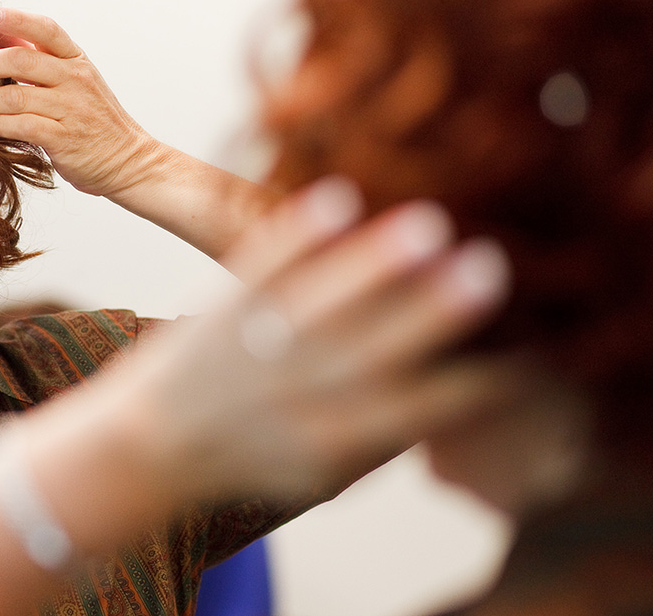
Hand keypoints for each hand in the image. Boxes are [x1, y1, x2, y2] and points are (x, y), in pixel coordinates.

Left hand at [0, 7, 157, 197]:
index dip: (13, 19)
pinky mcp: (64, 139)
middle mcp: (74, 79)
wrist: (127, 160)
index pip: (45, 29)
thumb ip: (39, 58)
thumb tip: (0, 33)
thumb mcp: (73, 82)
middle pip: (20, 60)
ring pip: (14, 95)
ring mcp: (70, 108)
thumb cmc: (93, 121)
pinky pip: (22, 127)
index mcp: (75, 60)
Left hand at [123, 177, 516, 499]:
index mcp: (328, 443)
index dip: (469, 382)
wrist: (146, 447)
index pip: (411, 411)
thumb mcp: (319, 469)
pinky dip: (292, 236)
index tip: (523, 346)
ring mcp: (249, 353)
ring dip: (370, 264)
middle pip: (368, 353)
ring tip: (427, 225)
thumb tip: (465, 400)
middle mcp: (290, 399)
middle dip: (428, 312)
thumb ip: (383, 438)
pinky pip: (255, 269)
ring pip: (314, 306)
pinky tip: (336, 198)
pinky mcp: (216, 312)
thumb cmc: (251, 455)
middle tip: (489, 270)